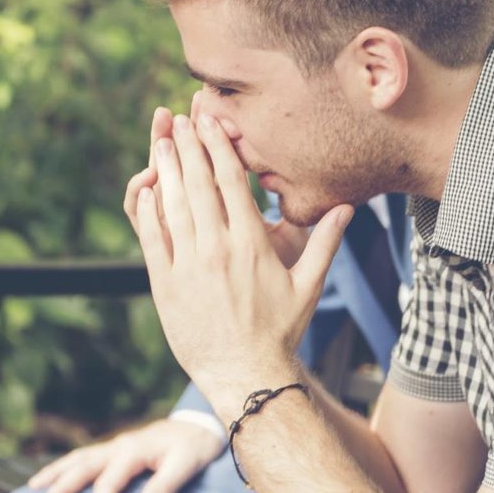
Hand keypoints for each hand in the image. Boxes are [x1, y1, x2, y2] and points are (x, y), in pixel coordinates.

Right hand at [26, 417, 225, 492]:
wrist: (202, 425)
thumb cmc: (196, 447)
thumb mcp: (188, 465)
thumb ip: (166, 488)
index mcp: (134, 451)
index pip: (109, 483)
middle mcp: (120, 446)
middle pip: (83, 466)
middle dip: (62, 487)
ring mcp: (117, 445)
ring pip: (79, 458)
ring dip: (56, 472)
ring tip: (34, 488)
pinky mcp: (119, 448)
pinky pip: (86, 456)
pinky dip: (67, 466)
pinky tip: (57, 476)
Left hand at [123, 105, 350, 419]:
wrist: (245, 373)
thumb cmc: (280, 331)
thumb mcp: (309, 286)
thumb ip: (326, 243)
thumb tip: (348, 208)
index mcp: (252, 244)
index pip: (232, 182)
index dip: (219, 146)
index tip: (210, 122)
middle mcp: (218, 248)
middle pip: (199, 184)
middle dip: (187, 147)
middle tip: (178, 119)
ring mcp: (189, 265)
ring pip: (173, 204)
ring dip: (165, 168)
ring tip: (159, 141)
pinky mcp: (166, 283)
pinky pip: (152, 238)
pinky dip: (147, 209)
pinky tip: (145, 187)